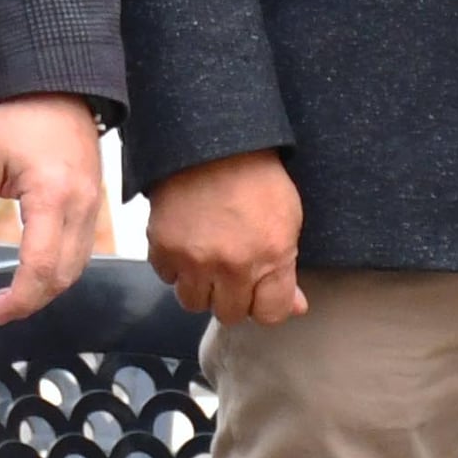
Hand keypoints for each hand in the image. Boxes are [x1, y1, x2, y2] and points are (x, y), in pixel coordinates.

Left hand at [0, 93, 108, 323]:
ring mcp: (93, 205)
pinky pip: (82, 250)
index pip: (40, 267)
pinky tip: (34, 272)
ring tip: (10, 297)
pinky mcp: (93, 203)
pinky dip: (59, 270)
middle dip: (29, 302)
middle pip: (62, 276)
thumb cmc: (16, 116)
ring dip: (45, 290)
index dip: (17, 299)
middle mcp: (81, 205)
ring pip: (77, 268)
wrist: (56, 84)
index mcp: (52, 195)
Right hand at [145, 150, 307, 326]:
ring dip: (200, 287)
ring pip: (193, 303)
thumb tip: (294, 306)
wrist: (210, 142)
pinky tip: (186, 243)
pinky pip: (167, 277)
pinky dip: (174, 266)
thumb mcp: (288, 220)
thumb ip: (287, 269)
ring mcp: (195, 259)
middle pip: (230, 314)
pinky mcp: (163, 248)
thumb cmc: (254, 176)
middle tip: (231, 271)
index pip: (270, 315)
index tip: (259, 292)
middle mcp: (233, 265)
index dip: (264, 304)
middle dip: (231, 297)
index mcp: (271, 257)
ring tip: (206, 260)